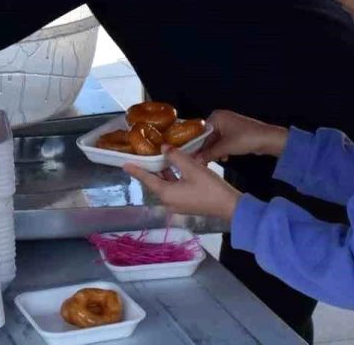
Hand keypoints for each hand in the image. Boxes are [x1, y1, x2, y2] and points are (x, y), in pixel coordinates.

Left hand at [124, 146, 241, 221]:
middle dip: (150, 169)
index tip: (124, 164)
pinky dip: (172, 177)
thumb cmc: (209, 187)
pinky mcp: (186, 204)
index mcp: (166, 193)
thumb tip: (163, 147)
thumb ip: (175, 156)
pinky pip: (173, 188)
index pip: (147, 179)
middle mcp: (168, 201)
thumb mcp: (192, 167)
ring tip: (158, 157)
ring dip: (162, 172)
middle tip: (142, 156)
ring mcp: (177, 204)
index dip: (136, 170)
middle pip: (155, 182)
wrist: (229, 206)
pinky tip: (174, 167)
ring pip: (165, 185)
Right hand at [195, 110, 288, 164]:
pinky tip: (225, 158)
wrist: (268, 139)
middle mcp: (221, 118)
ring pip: (216, 140)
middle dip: (207, 150)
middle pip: (208, 137)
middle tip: (202, 163)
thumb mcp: (225, 147)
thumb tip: (195, 161)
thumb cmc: (246, 139)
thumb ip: (208, 154)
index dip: (196, 145)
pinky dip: (223, 150)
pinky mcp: (235, 132)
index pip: (200, 132)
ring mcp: (229, 125)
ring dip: (215, 151)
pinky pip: (224, 141)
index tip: (191, 157)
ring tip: (215, 161)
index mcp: (216, 117)